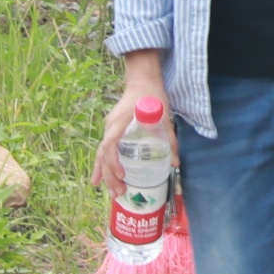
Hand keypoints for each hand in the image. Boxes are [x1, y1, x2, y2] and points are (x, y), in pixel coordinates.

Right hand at [91, 61, 172, 191]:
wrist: (142, 81)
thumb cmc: (152, 96)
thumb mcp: (164, 117)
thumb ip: (170, 139)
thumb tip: (175, 163)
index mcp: (120, 122)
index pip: (111, 144)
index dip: (114, 162)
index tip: (122, 174)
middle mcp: (110, 126)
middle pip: (104, 154)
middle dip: (110, 175)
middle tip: (120, 192)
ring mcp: (109, 128)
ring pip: (102, 155)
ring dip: (106, 174)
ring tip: (113, 193)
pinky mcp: (112, 130)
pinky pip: (104, 151)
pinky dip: (102, 166)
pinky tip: (99, 181)